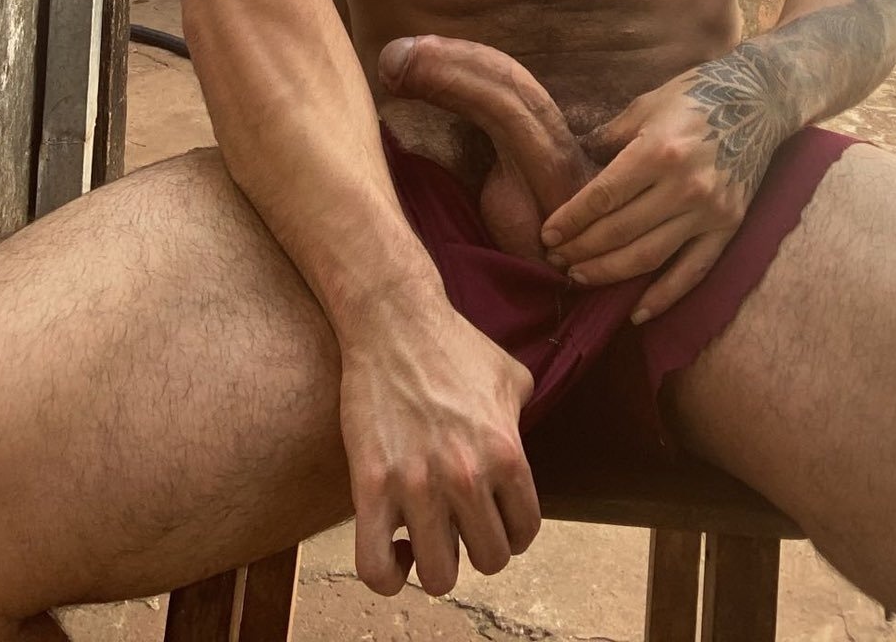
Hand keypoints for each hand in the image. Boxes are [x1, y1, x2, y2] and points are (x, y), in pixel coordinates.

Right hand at [338, 287, 540, 597]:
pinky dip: (387, 575)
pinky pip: (376, 568)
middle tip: (458, 523)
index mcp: (506, 452)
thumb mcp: (510, 376)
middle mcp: (467, 476)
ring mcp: (417, 485)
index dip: (508, 531)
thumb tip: (521, 442)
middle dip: (474, 547)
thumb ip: (523, 419)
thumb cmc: (452, 344)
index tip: (490, 519)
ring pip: (439, 576)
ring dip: (435, 563)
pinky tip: (393, 551)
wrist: (393, 319)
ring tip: (426, 537)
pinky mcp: (370, 487)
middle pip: (488, 560)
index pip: (524, 532)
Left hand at [538, 49, 785, 321]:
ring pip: (649, 256)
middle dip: (581, 249)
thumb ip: (610, 136)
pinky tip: (635, 313)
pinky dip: (663, 297)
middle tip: (555, 259)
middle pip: (620, 231)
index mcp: (659, 150)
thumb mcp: (647, 104)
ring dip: (609, 273)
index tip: (548, 235)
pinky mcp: (728, 228)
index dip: (572, 219)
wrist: (760, 100)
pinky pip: (692, 272)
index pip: (604, 196)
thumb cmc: (697, 95)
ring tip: (579, 277)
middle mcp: (684, 186)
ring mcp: (709, 211)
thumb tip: (575, 159)